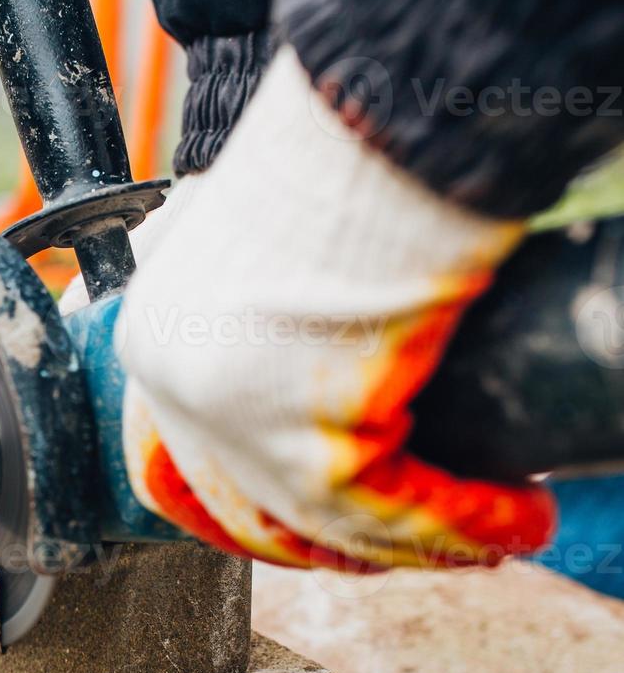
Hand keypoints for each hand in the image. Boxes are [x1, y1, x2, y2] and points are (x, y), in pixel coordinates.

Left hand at [117, 48, 555, 569]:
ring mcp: (232, 424)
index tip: (335, 529)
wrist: (368, 131)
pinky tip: (518, 515)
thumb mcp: (235, 230)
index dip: (267, 507)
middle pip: (257, 507)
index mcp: (152, 343)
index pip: (192, 466)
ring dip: (425, 538)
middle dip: (342, 540)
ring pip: (330, 521)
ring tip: (500, 526)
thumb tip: (229, 290)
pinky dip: (465, 523)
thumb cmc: (323, 164)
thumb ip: (219, 275)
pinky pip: (390, 512)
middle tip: (421, 540)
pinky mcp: (303, 447)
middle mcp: (178, 393)